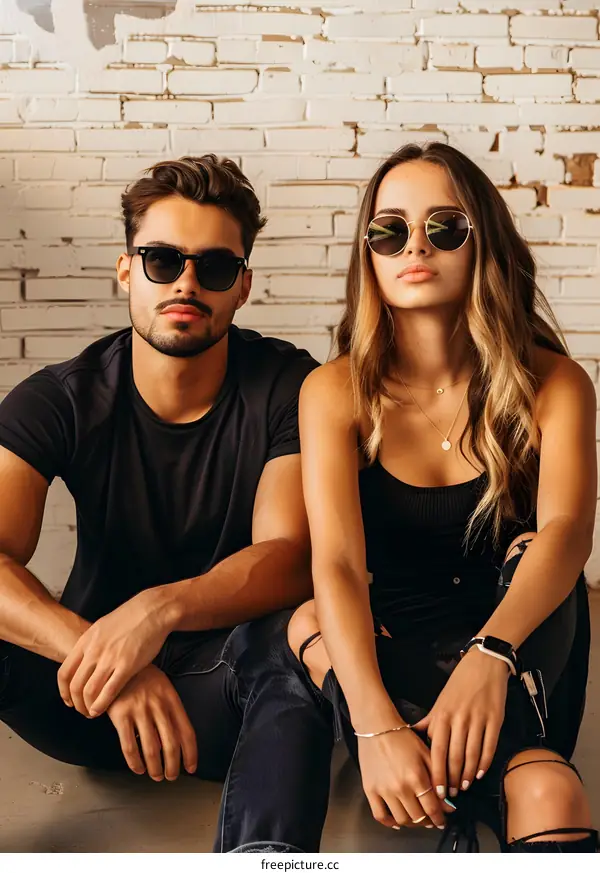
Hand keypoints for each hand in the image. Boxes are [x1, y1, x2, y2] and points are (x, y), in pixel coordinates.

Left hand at [57, 588, 174, 716]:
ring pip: (89, 692)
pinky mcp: (127, 666)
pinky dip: (101, 706)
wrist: (152, 610)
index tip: (69, 700)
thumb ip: (91, 645)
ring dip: (88, 707)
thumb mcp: (102, 627)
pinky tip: (102, 710)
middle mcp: (94, 651)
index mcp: (86, 641)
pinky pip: (108, 692)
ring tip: (93, 712)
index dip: (64, 692)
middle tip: (82, 710)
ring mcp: (110, 659)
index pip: (64, 673)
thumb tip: (84, 661)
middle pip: (75, 686)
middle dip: (76, 704)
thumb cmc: (131, 618)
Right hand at [107, 664, 196, 780]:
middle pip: (171, 744)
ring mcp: (139, 710)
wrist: (117, 663)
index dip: (191, 753)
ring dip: (155, 768)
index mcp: (172, 699)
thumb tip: (174, 742)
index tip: (191, 767)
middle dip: (173, 766)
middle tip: (171, 777)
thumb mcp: (163, 688)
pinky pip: (129, 746)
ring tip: (156, 775)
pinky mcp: (120, 715)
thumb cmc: (143, 678)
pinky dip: (135, 762)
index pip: (187, 732)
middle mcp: (158, 705)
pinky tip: (138, 769)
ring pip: (151, 749)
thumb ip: (170, 712)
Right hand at [358, 725, 449, 829]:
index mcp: (416, 777)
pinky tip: (397, 820)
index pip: (432, 809)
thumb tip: (448, 804)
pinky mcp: (370, 790)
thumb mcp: (426, 754)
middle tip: (431, 818)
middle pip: (418, 817)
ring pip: (402, 819)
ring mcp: (384, 790)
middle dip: (428, 821)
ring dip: (412, 823)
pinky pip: (380, 816)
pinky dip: (390, 823)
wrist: (377, 727)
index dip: (440, 818)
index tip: (442, 820)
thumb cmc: (403, 738)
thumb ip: (438, 779)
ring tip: (417, 818)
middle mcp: (400, 787)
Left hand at [412, 649, 509, 797]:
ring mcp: (478, 720)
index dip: (436, 774)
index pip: (436, 751)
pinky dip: (484, 763)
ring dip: (467, 775)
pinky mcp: (495, 719)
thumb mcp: (440, 701)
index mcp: (442, 715)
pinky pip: (489, 747)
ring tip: (464, 787)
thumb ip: (430, 722)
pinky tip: (480, 773)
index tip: (436, 791)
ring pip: (471, 755)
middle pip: (454, 757)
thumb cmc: (459, 684)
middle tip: (451, 794)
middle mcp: (458, 719)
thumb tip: (414, 736)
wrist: (483, 664)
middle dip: (452, 779)